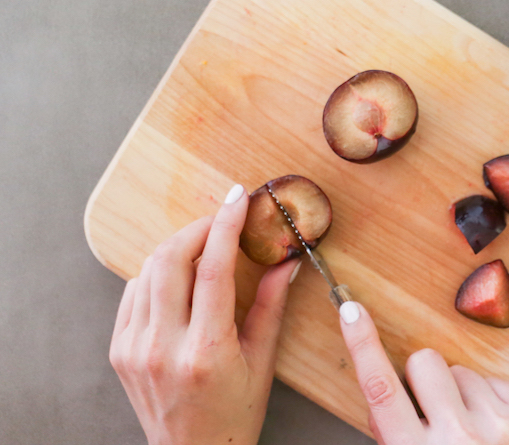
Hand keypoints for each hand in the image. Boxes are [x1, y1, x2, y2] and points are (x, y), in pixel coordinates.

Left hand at [109, 183, 298, 444]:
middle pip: (170, 260)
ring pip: (148, 271)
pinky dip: (157, 273)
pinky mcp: (119, 351)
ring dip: (178, 247)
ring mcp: (134, 349)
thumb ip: (272, 306)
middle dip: (198, 227)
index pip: (214, 270)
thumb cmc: (234, 413)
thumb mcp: (262, 362)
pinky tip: (180, 277)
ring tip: (205, 246)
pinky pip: (134, 292)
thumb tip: (286, 260)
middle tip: (222, 217)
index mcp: (206, 352)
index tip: (239, 198)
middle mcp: (163, 348)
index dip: (227, 225)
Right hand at [339, 301, 508, 444]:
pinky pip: (497, 380)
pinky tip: (495, 431)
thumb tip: (385, 392)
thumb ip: (394, 436)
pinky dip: (492, 401)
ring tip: (471, 433)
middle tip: (434, 414)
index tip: (352, 311)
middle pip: (425, 362)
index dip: (363, 346)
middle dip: (424, 380)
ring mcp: (502, 426)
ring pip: (463, 370)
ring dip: (462, 394)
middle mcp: (460, 438)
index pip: (382, 389)